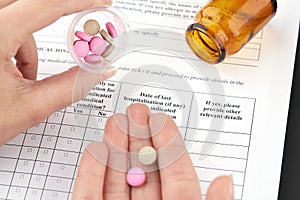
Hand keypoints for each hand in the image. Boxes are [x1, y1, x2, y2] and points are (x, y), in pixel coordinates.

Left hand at [0, 0, 113, 144]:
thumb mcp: (30, 106)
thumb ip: (72, 86)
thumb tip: (100, 71)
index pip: (45, 5)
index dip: (79, 1)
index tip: (101, 3)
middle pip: (28, 2)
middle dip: (54, 14)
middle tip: (74, 25)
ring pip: (15, 14)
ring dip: (28, 41)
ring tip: (25, 76)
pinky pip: (4, 24)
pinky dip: (15, 44)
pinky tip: (10, 71)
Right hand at [73, 104, 232, 199]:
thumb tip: (226, 182)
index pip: (176, 176)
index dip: (169, 145)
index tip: (162, 119)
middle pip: (144, 172)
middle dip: (139, 138)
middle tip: (136, 112)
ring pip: (116, 181)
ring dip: (115, 149)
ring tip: (116, 122)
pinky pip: (87, 197)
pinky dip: (90, 174)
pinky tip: (94, 149)